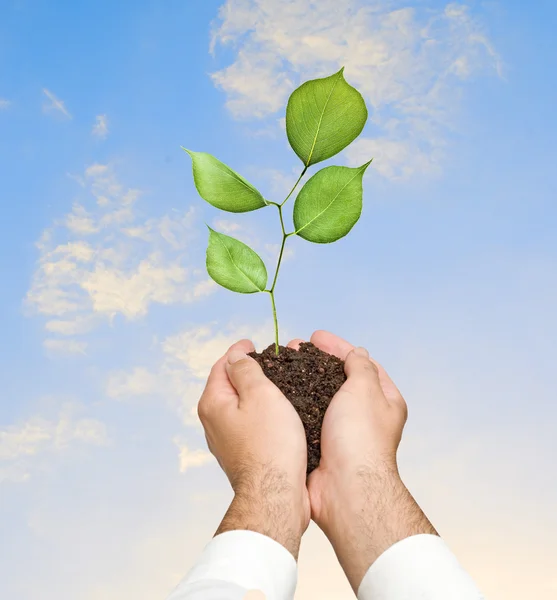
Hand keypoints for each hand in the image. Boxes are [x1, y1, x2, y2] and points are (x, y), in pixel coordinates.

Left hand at [198, 339, 310, 557]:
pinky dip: (260, 412)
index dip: (238, 351)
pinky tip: (277, 414)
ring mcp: (226, 440)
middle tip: (269, 362)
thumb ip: (245, 370)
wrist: (275, 494)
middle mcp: (213, 422)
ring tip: (277, 384)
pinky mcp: (241, 454)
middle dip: (246, 371)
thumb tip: (235, 357)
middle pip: (228, 385)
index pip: (222, 365)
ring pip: (239, 406)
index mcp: (213, 403)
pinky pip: (248, 424)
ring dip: (255, 393)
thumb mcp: (260, 394)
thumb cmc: (271, 444)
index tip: (253, 344)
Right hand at [297, 331, 435, 590]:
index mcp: (384, 400)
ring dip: (301, 380)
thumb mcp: (364, 390)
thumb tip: (357, 353)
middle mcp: (364, 415)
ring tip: (280, 366)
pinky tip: (277, 393)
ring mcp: (341, 431)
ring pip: (318, 396)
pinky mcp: (321, 444)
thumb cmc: (360, 437)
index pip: (361, 363)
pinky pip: (306, 416)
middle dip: (315, 361)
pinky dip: (293, 403)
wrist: (345, 488)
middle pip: (338, 379)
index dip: (338, 346)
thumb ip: (360, 367)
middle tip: (293, 349)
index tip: (315, 336)